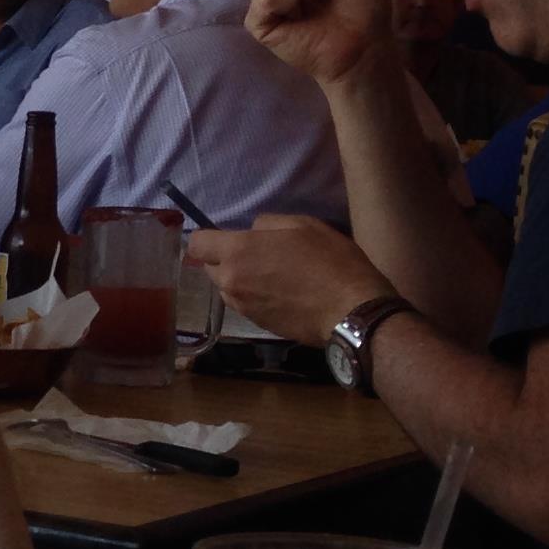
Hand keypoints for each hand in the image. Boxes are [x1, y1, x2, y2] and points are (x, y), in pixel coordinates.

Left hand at [187, 215, 391, 346]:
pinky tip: (281, 294)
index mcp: (238, 252)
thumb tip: (251, 231)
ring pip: (227, 288)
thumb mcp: (304, 225)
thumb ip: (268, 224)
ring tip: (272, 276)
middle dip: (226, 260)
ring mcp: (242, 306)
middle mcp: (231, 281)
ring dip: (240, 280)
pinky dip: (254, 297)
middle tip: (258, 256)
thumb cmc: (330, 262)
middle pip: (211, 267)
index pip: (197, 244)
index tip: (225, 237)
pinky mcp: (256, 324)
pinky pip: (244, 304)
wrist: (350, 312)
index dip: (207, 239)